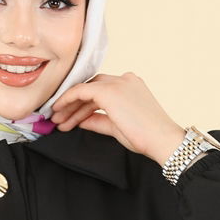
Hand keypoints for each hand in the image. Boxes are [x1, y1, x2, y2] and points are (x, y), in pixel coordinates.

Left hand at [50, 71, 186, 163]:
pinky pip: (81, 91)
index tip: (68, 116)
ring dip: (69, 106)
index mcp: (130, 85)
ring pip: (85, 90)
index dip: (81, 103)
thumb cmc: (146, 136)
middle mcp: (124, 79)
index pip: (99, 90)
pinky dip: (68, 100)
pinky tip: (59, 111)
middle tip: (58, 120)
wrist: (162, 140)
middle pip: (90, 88)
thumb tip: (80, 120)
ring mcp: (117, 83)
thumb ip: (98, 120)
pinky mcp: (109, 91)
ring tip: (57, 122)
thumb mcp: (117, 126)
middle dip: (73, 104)